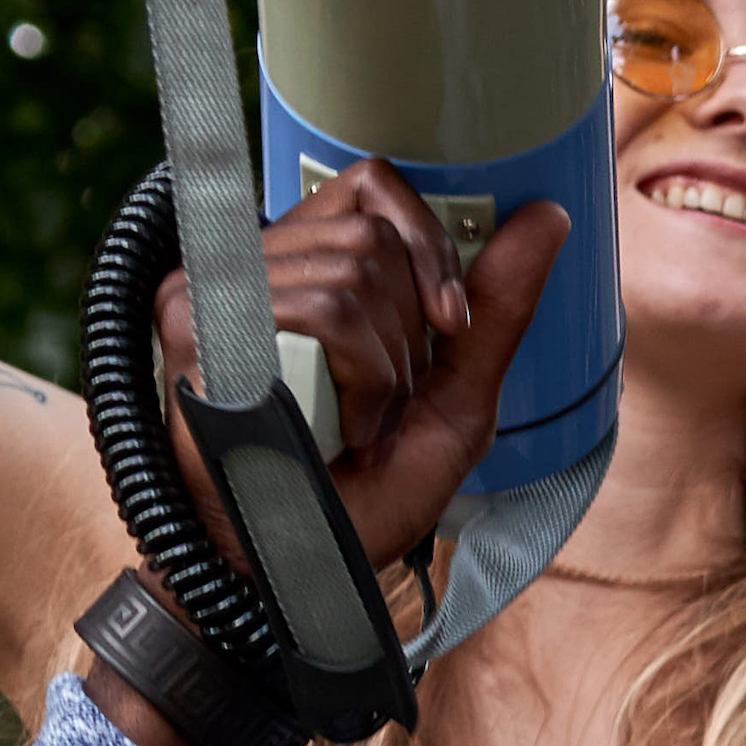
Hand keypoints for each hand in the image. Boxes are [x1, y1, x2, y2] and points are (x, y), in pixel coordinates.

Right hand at [153, 162, 562, 589]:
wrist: (305, 561)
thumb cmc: (370, 489)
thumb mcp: (457, 397)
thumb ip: (498, 309)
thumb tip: (549, 213)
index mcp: (310, 268)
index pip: (372, 184)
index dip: (427, 240)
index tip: (451, 322)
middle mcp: (256, 266)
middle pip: (375, 235)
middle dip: (411, 335)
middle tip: (382, 404)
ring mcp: (216, 287)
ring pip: (356, 272)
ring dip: (387, 369)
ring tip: (356, 424)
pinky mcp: (195, 318)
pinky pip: (324, 309)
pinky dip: (361, 379)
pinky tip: (337, 428)